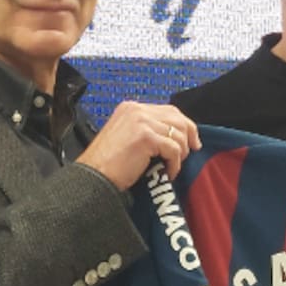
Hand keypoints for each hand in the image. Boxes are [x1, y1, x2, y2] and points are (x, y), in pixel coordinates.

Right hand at [77, 101, 200, 189]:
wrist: (94, 177)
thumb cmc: (106, 164)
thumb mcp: (126, 138)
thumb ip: (146, 130)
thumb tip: (172, 136)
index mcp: (130, 108)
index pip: (167, 110)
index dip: (183, 125)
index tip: (191, 140)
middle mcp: (136, 110)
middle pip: (177, 118)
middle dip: (188, 136)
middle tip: (190, 152)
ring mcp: (141, 122)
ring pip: (178, 134)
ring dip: (180, 153)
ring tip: (171, 166)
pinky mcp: (146, 137)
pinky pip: (174, 149)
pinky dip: (174, 164)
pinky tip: (167, 173)